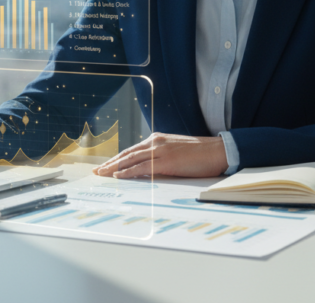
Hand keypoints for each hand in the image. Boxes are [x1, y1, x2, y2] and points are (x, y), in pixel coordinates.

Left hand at [92, 133, 227, 178]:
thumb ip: (161, 156)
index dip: (117, 159)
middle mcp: (155, 142)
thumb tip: (149, 168)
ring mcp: (160, 151)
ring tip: (102, 175)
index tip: (105, 166)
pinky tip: (118, 176)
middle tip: (97, 172)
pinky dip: (128, 172)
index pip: (132, 150)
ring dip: (113, 168)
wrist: (217, 151)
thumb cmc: (200, 154)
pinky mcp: (166, 161)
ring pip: (130, 160)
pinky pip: (142, 168)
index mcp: (157, 139)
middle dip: (110, 163)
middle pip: (127, 154)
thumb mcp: (176, 151)